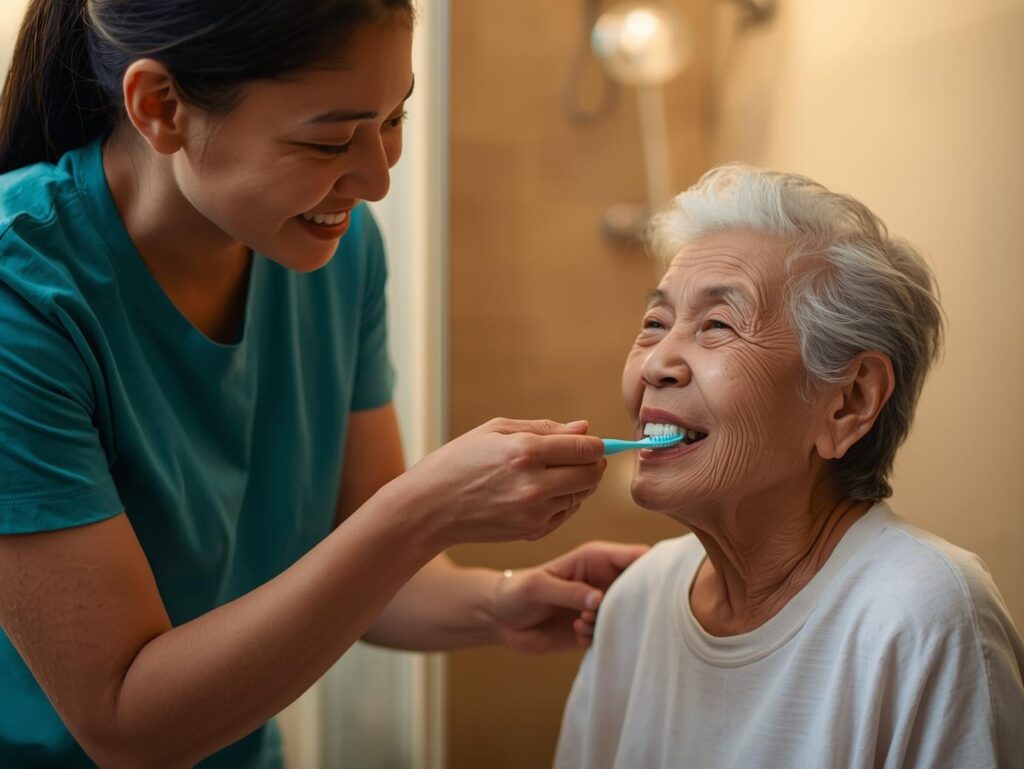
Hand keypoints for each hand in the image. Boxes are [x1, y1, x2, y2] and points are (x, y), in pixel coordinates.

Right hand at [396, 418, 606, 546]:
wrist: (430, 508)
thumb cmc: (459, 462)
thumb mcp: (496, 431)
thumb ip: (544, 428)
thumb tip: (584, 428)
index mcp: (525, 452)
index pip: (586, 449)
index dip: (595, 443)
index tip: (590, 442)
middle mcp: (534, 485)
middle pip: (591, 474)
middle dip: (592, 463)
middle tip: (579, 457)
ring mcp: (535, 513)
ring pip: (582, 495)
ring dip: (578, 482)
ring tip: (554, 473)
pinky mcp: (533, 532)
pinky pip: (566, 513)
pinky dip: (564, 501)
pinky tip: (542, 492)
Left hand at [491, 541, 648, 653]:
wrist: (500, 619)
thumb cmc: (516, 592)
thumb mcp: (538, 587)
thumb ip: (568, 591)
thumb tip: (600, 600)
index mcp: (597, 558)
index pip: (638, 556)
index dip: (656, 567)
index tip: (660, 586)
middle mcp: (605, 579)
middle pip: (643, 587)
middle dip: (637, 603)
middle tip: (610, 612)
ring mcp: (601, 605)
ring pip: (630, 615)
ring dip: (612, 623)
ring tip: (582, 621)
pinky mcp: (594, 628)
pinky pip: (612, 635)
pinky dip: (599, 636)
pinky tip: (576, 631)